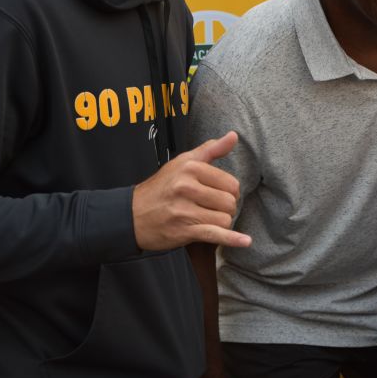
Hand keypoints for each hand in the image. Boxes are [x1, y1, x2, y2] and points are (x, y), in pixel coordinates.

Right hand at [132, 131, 249, 250]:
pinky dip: (232, 239)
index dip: (229, 192)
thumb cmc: (161, 187)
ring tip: (207, 219)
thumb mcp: (183, 162)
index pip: (231, 183)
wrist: (130, 215)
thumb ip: (210, 149)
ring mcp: (184, 210)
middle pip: (229, 202)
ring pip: (225, 219)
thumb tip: (233, 136)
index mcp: (190, 167)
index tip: (218, 195)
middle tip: (211, 209)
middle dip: (226, 208)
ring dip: (221, 223)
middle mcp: (187, 187)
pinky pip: (215, 234)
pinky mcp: (182, 230)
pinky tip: (245, 241)